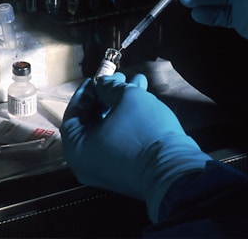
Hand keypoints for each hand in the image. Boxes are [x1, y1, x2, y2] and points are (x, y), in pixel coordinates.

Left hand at [60, 73, 210, 222]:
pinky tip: (144, 100)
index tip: (97, 77)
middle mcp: (86, 162)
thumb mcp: (127, 98)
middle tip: (120, 78)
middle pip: (93, 119)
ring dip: (122, 103)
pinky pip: (119, 140)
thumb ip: (109, 86)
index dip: (86, 92)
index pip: (74, 113)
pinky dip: (127, 120)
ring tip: (137, 82)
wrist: (174, 170)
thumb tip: (103, 83)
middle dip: (108, 94)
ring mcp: (105, 169)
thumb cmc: (144, 131)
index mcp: (77, 148)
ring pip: (110, 127)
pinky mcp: (124, 170)